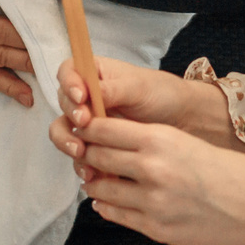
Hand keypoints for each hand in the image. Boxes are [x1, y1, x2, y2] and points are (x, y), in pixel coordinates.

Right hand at [46, 57, 233, 147]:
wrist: (182, 120)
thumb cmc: (161, 94)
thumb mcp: (138, 87)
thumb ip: (112, 90)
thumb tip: (88, 93)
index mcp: (94, 74)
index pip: (68, 73)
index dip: (69, 84)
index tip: (81, 97)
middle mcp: (87, 97)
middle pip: (62, 105)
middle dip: (69, 117)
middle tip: (83, 125)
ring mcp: (89, 122)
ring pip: (65, 131)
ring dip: (67, 142)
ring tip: (80, 153)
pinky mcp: (95, 144)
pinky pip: (79, 154)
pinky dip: (81, 162)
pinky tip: (91, 171)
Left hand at [60, 117, 244, 244]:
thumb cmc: (229, 172)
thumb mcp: (187, 142)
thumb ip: (147, 143)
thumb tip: (107, 143)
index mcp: (160, 139)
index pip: (102, 129)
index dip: (87, 129)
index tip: (81, 129)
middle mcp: (151, 169)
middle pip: (95, 157)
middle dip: (87, 155)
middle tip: (85, 155)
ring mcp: (151, 202)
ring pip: (99, 188)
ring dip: (95, 183)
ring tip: (98, 178)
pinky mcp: (155, 228)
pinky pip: (115, 215)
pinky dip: (107, 206)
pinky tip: (109, 201)